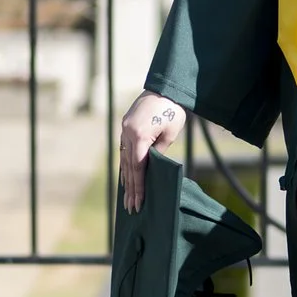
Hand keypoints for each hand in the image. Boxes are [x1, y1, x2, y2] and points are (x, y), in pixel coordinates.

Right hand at [119, 90, 186, 212]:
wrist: (164, 88)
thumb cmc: (172, 111)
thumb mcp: (170, 134)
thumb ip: (158, 152)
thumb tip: (150, 168)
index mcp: (139, 135)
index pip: (138, 167)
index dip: (138, 187)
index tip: (139, 202)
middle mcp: (127, 134)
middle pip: (129, 167)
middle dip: (131, 189)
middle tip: (132, 208)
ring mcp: (124, 130)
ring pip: (124, 161)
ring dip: (126, 181)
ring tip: (127, 199)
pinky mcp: (125, 128)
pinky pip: (124, 152)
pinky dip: (125, 167)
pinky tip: (125, 179)